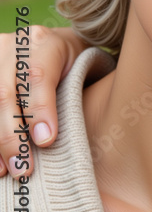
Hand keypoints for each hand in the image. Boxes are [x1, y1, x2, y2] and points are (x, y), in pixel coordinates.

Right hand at [0, 26, 83, 176]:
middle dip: (13, 135)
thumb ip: (77, 94)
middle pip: (6, 93)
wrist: (57, 47)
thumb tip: (60, 138)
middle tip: (23, 167)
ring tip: (4, 169)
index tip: (46, 141)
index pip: (37, 76)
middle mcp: (13, 46)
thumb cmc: (77, 65)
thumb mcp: (84, 69)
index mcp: (44, 41)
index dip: (39, 110)